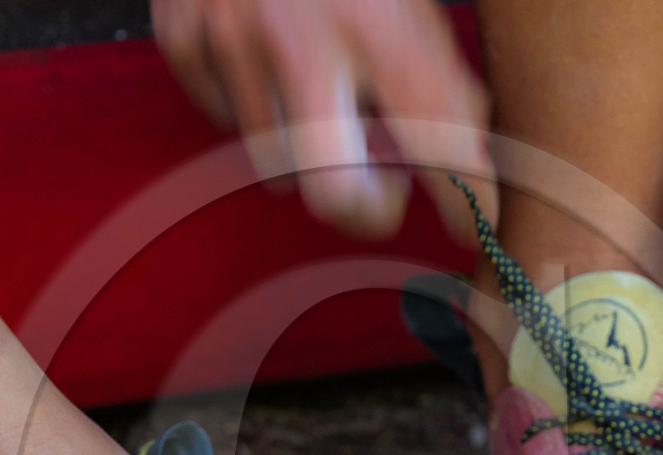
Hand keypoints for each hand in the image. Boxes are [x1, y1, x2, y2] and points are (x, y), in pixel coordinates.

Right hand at [152, 0, 492, 239]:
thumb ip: (436, 62)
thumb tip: (469, 151)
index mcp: (377, 17)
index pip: (439, 140)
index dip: (469, 197)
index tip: (479, 224)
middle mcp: (300, 38)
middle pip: (332, 193)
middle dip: (366, 211)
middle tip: (388, 195)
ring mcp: (232, 42)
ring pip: (276, 165)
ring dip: (311, 154)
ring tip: (332, 108)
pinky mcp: (183, 40)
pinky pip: (224, 119)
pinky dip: (256, 110)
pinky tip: (274, 68)